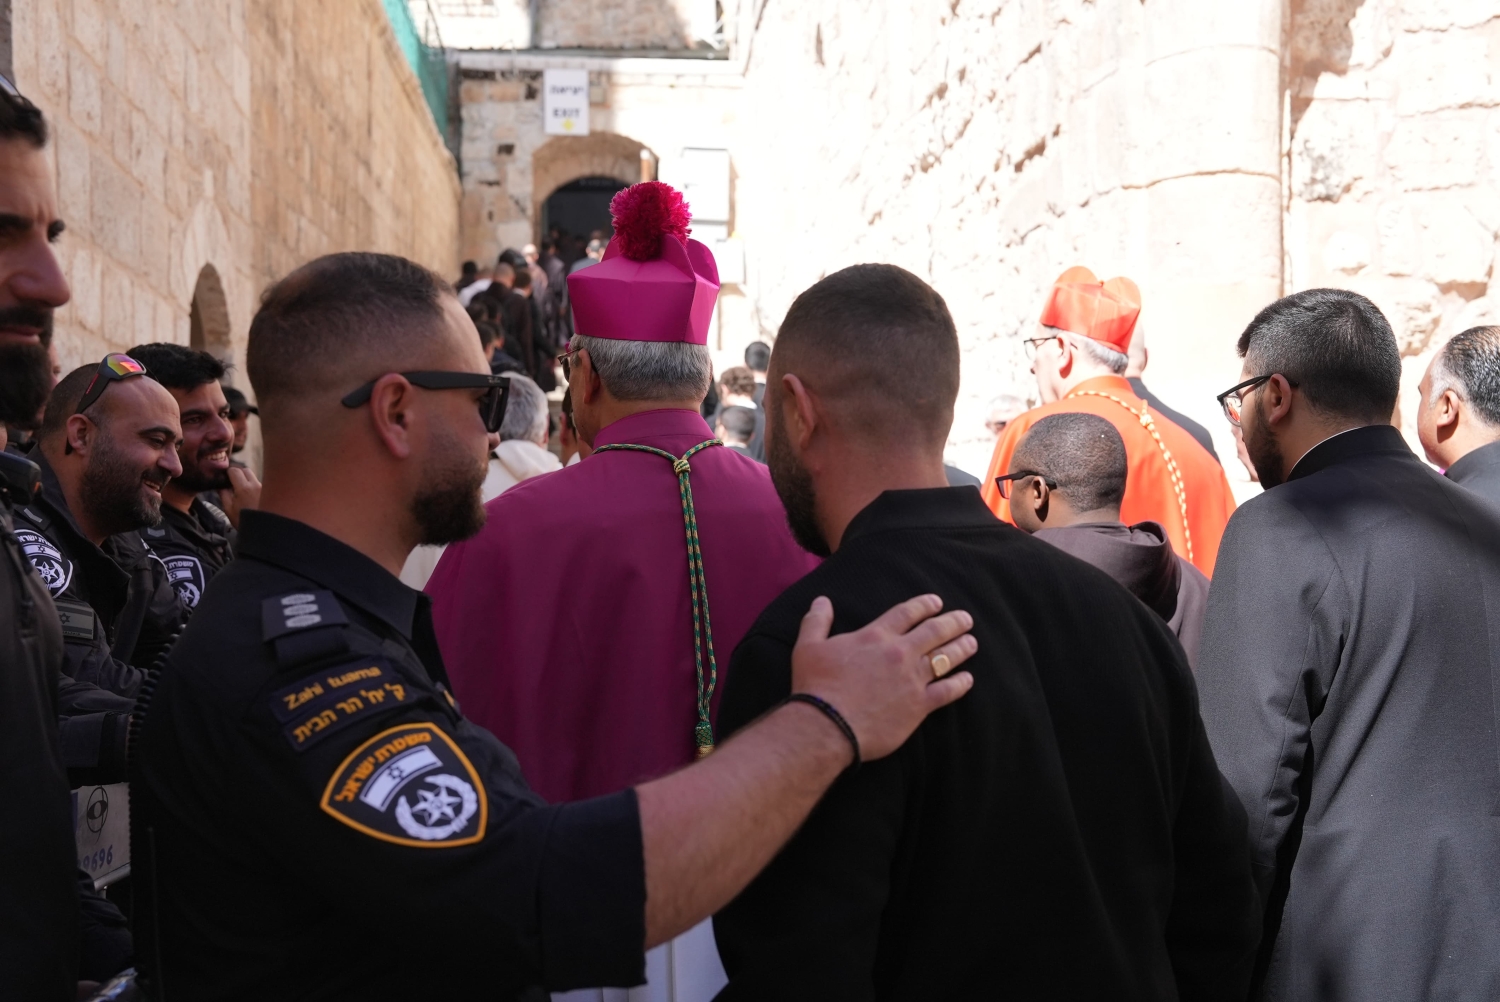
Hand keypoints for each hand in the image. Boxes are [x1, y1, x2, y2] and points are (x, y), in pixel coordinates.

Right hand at [217, 465, 261, 527]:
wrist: (262, 531)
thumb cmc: (243, 521)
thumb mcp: (228, 509)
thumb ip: (223, 494)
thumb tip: (220, 485)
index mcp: (244, 488)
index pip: (235, 471)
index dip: (228, 472)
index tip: (225, 477)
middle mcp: (256, 485)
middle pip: (246, 470)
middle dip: (238, 473)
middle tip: (232, 482)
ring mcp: (265, 487)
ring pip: (254, 476)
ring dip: (246, 479)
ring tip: (241, 490)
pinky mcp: (270, 491)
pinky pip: (259, 483)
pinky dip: (253, 485)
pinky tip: (250, 495)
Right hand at [790, 594, 975, 761]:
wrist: (827, 724)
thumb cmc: (815, 685)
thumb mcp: (808, 646)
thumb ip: (816, 621)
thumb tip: (821, 601)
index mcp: (875, 636)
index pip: (907, 613)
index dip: (924, 605)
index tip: (937, 602)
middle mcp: (899, 653)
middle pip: (934, 631)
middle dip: (952, 622)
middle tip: (966, 619)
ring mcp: (912, 679)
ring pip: (946, 658)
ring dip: (961, 648)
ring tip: (972, 642)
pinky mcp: (919, 706)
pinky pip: (947, 691)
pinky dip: (960, 684)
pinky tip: (968, 680)